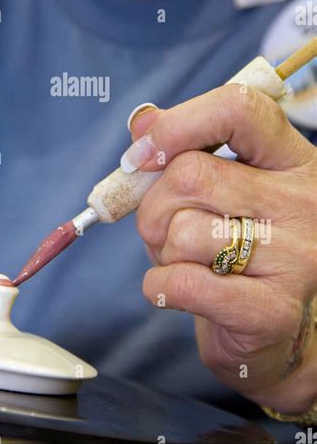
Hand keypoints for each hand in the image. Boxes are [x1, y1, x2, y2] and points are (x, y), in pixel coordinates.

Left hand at [127, 85, 316, 413]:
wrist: (278, 333)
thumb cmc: (240, 247)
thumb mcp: (223, 188)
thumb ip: (184, 150)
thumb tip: (143, 123)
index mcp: (293, 159)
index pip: (239, 109)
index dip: (178, 124)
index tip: (142, 154)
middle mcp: (305, 202)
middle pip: (191, 175)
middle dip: (153, 205)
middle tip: (162, 227)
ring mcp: (296, 257)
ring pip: (182, 231)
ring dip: (160, 250)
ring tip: (184, 261)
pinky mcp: (274, 310)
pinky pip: (182, 282)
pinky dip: (159, 287)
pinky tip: (178, 291)